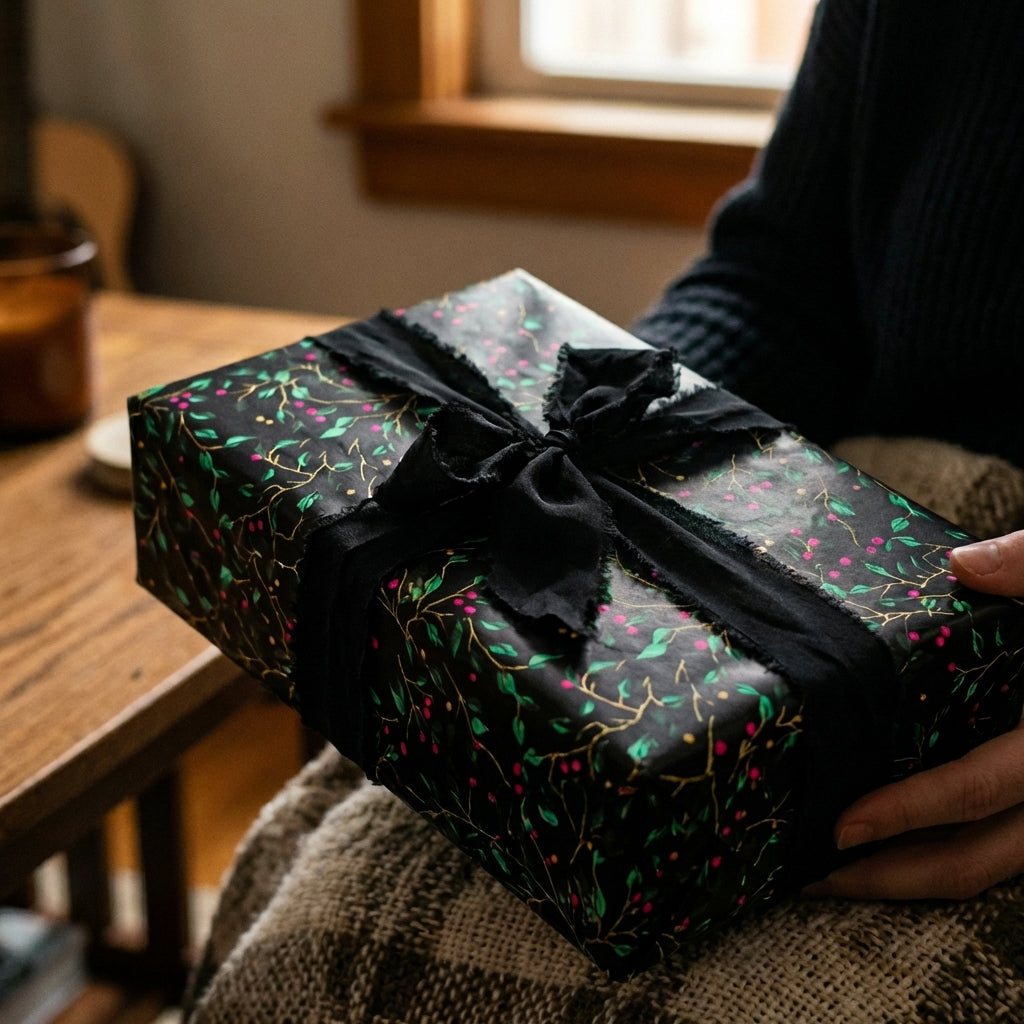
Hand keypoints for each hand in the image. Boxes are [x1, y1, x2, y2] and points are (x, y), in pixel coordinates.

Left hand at [804, 530, 1023, 899]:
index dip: (909, 813)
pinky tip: (891, 843)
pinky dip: (942, 854)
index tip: (842, 828)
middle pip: (974, 860)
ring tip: (838, 872)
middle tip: (813, 877)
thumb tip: (963, 564)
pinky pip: (999, 849)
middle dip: (889, 877)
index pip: (979, 789)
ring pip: (987, 867)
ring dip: (912, 876)